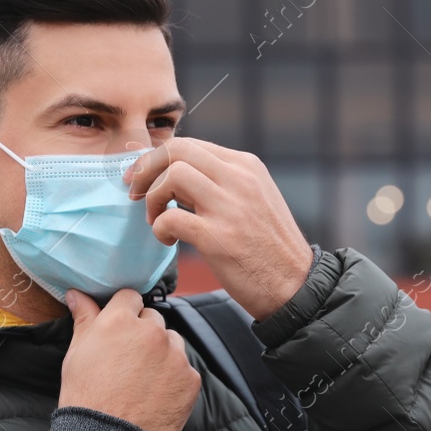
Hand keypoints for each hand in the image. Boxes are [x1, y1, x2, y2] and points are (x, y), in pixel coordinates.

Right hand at [60, 289, 200, 430]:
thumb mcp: (77, 353)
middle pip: (153, 318)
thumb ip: (84, 319)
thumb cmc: (86, 396)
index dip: (124, 311)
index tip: (120, 327)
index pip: (130, 297)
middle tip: (129, 359)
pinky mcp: (191, 378)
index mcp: (120, 320)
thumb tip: (77, 294)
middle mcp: (151, 332)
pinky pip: (185, 369)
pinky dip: (174, 377)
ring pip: (172, 341)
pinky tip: (157, 394)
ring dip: (162, 352)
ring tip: (144, 378)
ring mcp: (175, 355)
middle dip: (143, 332)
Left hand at [124, 139, 314, 319]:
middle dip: (145, 168)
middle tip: (134, 191)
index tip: (142, 176)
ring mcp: (230, 207)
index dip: (157, 158)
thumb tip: (177, 175)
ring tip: (155, 220)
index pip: (190, 144)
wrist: (296, 286)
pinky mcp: (219, 238)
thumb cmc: (270, 248)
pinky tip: (167, 241)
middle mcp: (240, 179)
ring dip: (152, 198)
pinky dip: (160, 228)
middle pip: (177, 150)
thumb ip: (223, 182)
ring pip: (172, 176)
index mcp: (247, 166)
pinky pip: (171, 218)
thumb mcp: (256, 199)